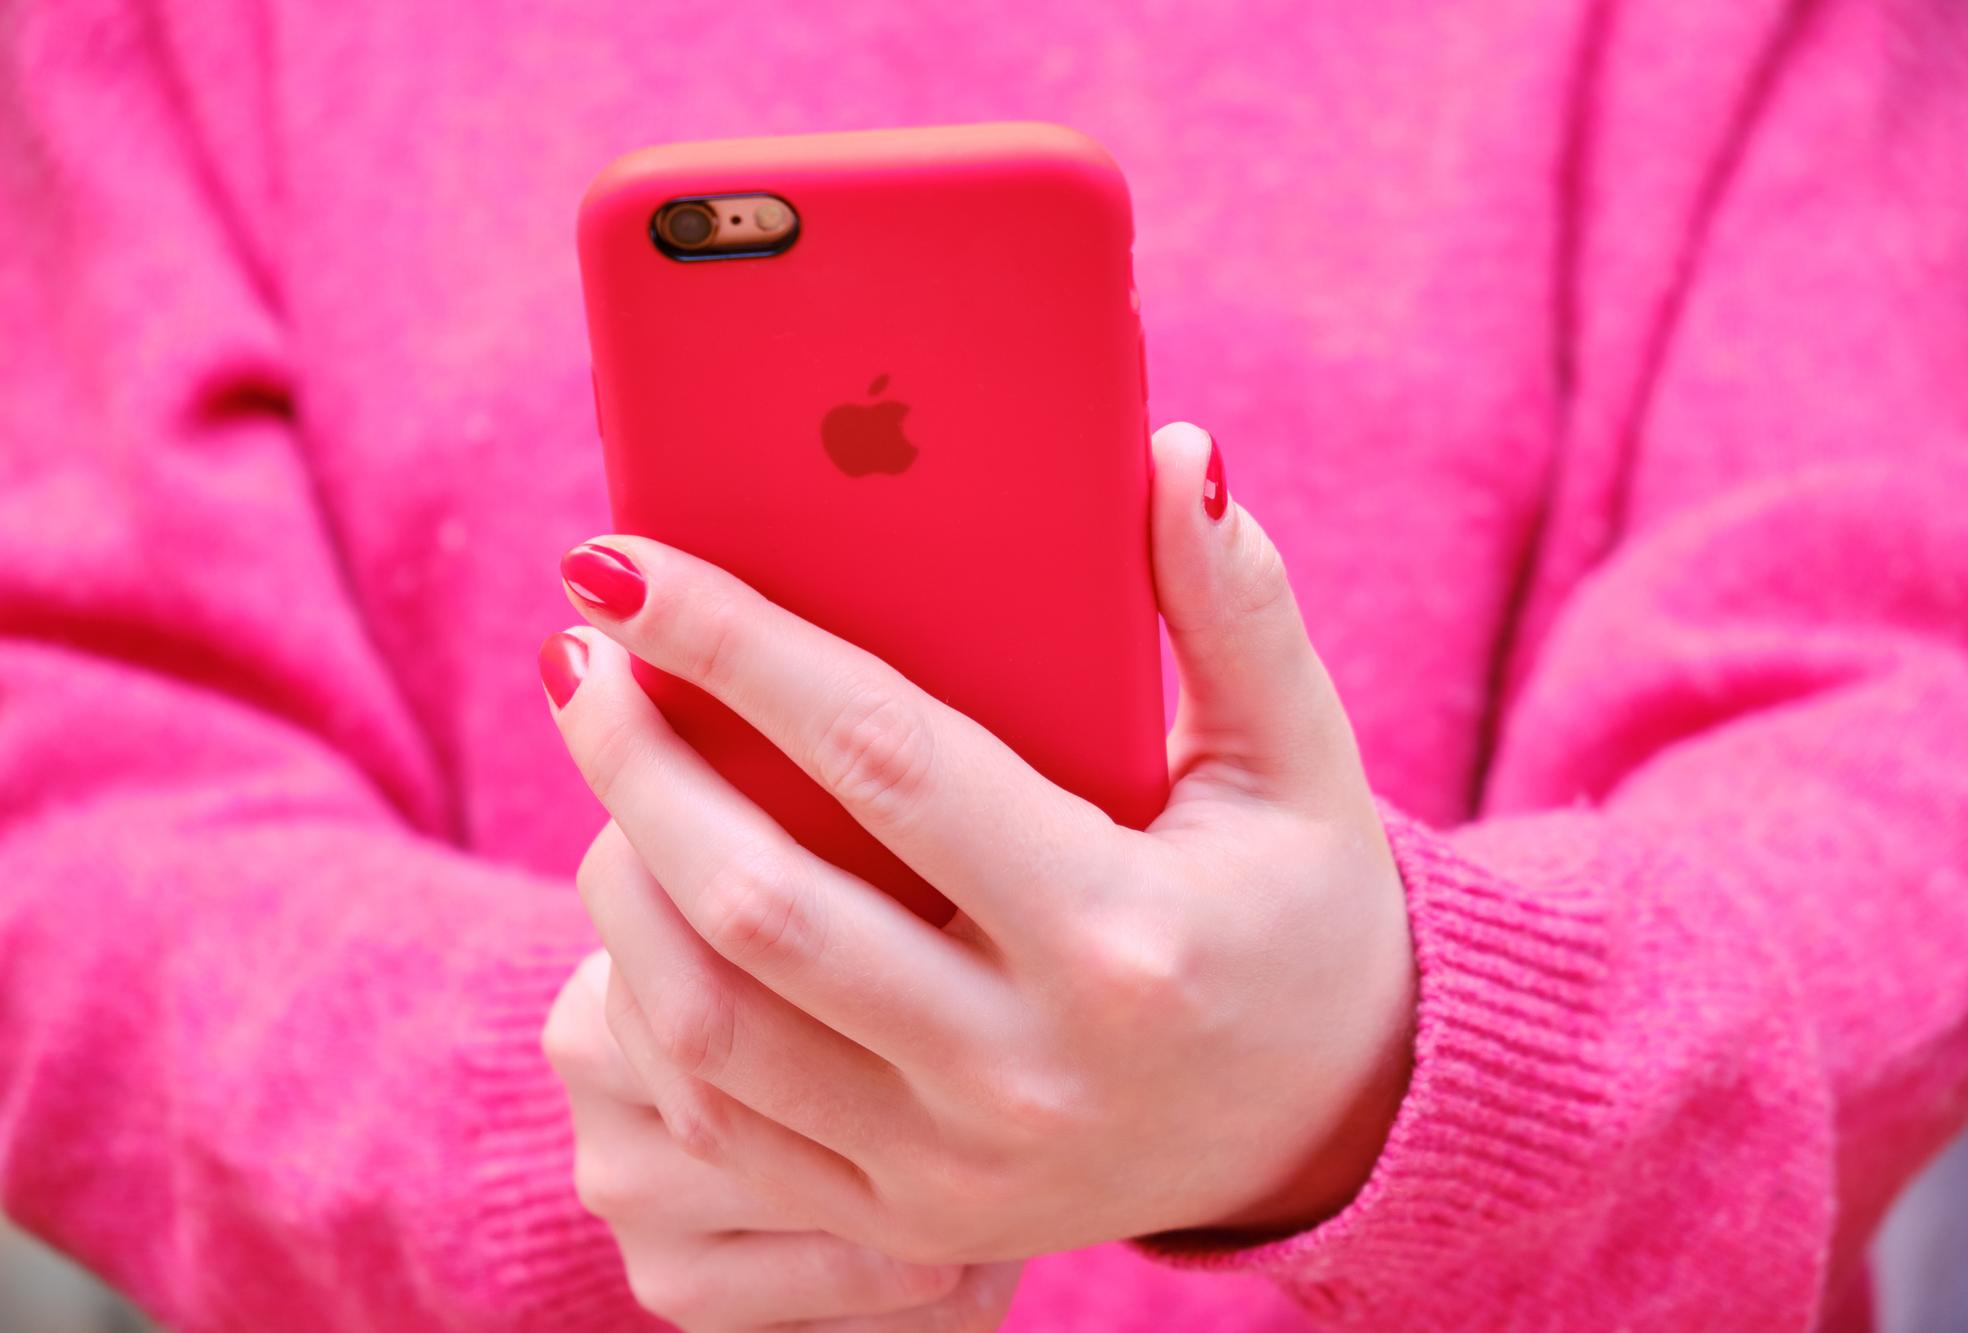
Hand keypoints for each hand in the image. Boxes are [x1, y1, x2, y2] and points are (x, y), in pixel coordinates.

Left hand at [541, 421, 1415, 1263]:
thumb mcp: (1297, 762)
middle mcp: (1025, 1069)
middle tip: (578, 653)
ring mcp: (955, 1167)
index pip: (887, 759)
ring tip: (605, 771)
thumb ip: (1235, 608)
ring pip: (710, 1030)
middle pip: (761, 906)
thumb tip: (1177, 454)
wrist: (1330, 1130)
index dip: (738, 648)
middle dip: (636, 764)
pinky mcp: (909, 1225)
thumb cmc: (1304, 915)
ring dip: (620, 887)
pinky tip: (646, 907)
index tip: (625, 560)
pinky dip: (654, 1005)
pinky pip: (727, 1125)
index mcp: (1121, 936)